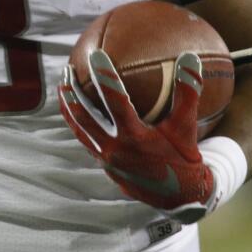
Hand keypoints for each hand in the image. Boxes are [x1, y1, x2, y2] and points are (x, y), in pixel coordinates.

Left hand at [59, 49, 214, 223]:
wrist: (178, 196)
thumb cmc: (183, 157)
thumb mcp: (186, 126)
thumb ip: (188, 92)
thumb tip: (189, 57)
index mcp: (135, 137)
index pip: (115, 101)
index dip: (104, 77)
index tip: (95, 55)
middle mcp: (115, 148)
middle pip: (84, 115)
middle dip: (73, 91)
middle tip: (66, 69)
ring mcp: (106, 158)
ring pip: (79, 128)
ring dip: (68, 106)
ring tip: (62, 86)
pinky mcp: (104, 164)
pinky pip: (84, 138)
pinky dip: (77, 122)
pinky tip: (75, 109)